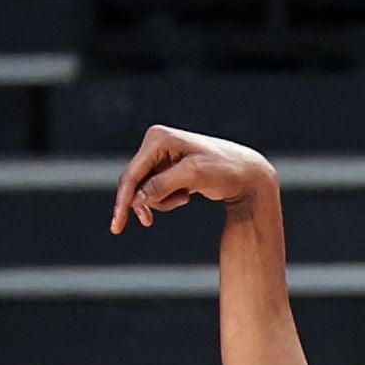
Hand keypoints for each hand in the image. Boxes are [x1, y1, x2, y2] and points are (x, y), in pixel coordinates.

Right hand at [111, 126, 276, 235]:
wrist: (246, 173)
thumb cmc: (223, 169)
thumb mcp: (192, 176)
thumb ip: (162, 185)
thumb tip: (136, 199)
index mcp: (158, 138)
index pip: (132, 173)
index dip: (123, 200)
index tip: (117, 225)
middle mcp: (157, 143)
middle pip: (135, 182)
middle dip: (148, 201)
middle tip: (149, 222)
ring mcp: (162, 155)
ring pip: (146, 189)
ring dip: (163, 201)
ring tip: (187, 197)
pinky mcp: (169, 167)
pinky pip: (157, 190)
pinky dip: (169, 199)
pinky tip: (188, 195)